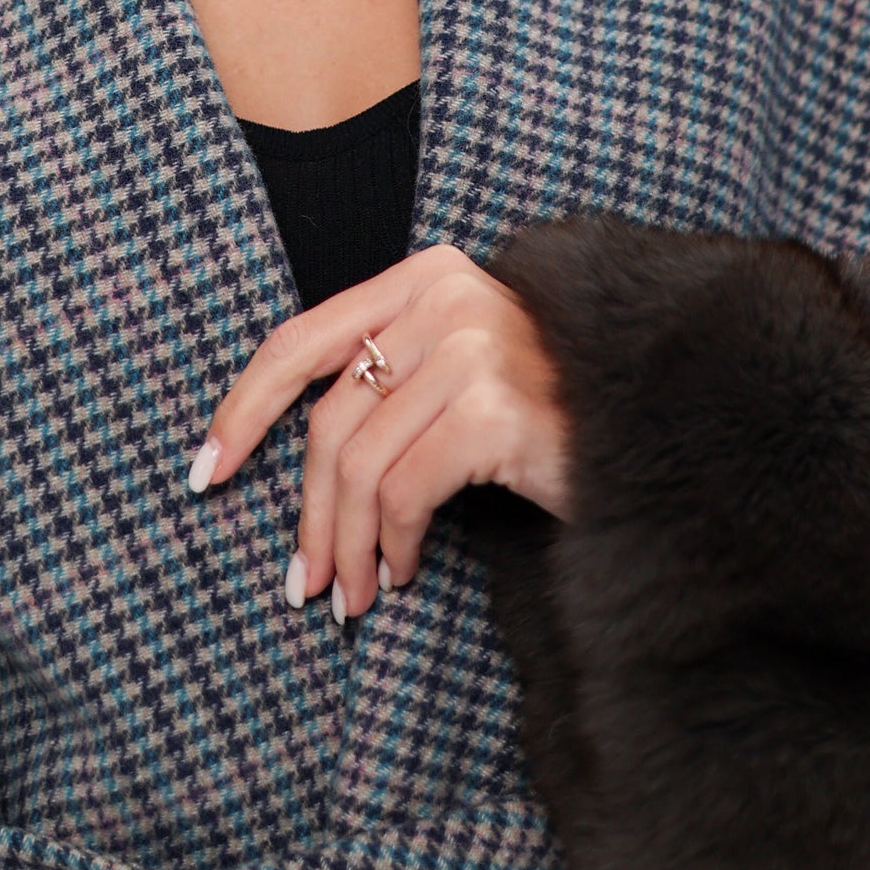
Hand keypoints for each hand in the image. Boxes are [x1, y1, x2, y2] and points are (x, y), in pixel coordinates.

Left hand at [186, 243, 573, 619]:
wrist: (663, 435)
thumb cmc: (550, 417)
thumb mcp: (459, 372)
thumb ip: (388, 378)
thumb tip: (292, 465)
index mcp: (424, 276)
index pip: (300, 339)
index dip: (242, 410)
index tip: (205, 472)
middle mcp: (445, 298)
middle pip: (329, 419)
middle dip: (309, 514)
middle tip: (305, 583)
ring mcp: (473, 348)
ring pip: (361, 464)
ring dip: (348, 545)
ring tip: (354, 594)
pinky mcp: (495, 409)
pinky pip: (406, 492)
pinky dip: (395, 544)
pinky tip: (403, 572)